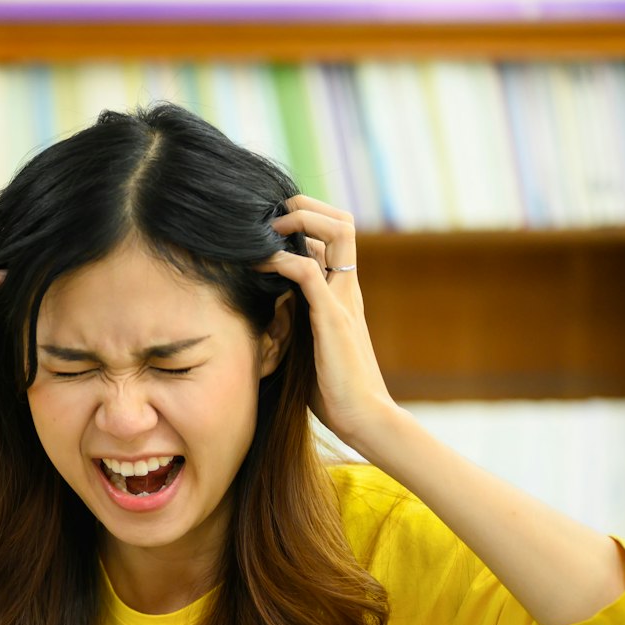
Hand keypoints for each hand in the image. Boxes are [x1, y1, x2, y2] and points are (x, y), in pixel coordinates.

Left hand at [255, 196, 404, 451]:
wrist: (364, 417)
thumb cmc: (334, 391)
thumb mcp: (309, 346)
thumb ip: (295, 323)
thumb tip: (265, 313)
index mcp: (344, 292)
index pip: (335, 236)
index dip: (307, 221)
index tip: (272, 227)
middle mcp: (347, 288)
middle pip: (341, 222)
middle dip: (305, 207)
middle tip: (270, 217)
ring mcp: (344, 299)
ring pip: (336, 232)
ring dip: (299, 222)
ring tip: (266, 231)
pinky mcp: (333, 318)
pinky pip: (309, 271)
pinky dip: (283, 259)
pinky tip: (260, 264)